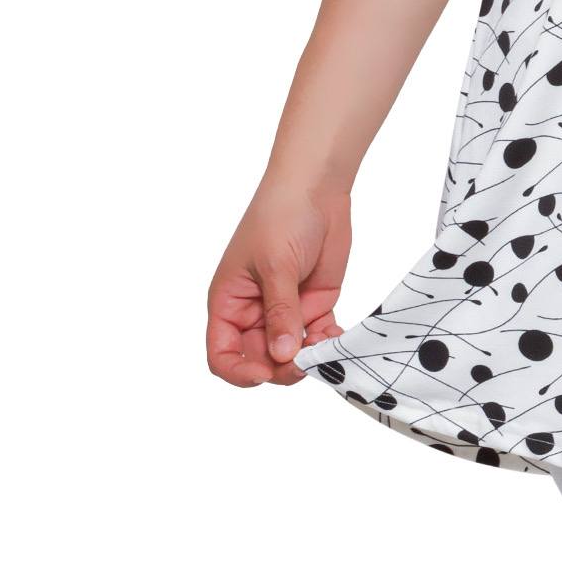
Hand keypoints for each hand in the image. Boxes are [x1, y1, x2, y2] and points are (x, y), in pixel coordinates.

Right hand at [206, 178, 349, 385]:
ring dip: (306, 358)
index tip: (263, 373)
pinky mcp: (313, 303)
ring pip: (290, 353)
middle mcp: (254, 311)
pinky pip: (317, 336)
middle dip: (280, 368)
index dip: (239, 370)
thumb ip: (280, 312)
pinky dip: (327, 344)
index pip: (223, 353)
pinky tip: (338, 341)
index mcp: (229, 302)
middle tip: (304, 363)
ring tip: (324, 349)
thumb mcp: (276, 266)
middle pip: (259, 359)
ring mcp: (285, 309)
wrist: (316, 187)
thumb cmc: (281, 217)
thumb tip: (283, 355)